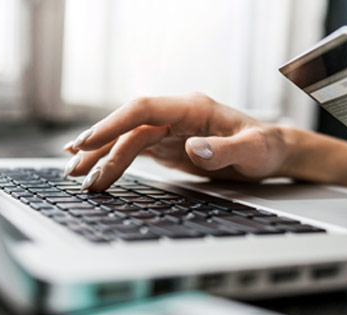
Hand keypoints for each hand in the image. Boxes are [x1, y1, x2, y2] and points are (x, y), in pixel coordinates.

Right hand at [63, 93, 290, 190]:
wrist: (272, 153)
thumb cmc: (266, 148)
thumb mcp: (253, 151)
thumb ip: (224, 150)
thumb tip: (191, 148)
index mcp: (192, 108)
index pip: (143, 110)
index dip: (113, 124)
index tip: (88, 142)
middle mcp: (177, 116)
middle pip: (128, 126)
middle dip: (99, 145)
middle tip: (73, 167)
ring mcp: (171, 130)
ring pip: (127, 139)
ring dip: (101, 156)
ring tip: (75, 174)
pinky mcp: (169, 146)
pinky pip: (135, 150)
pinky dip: (114, 159)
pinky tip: (96, 167)